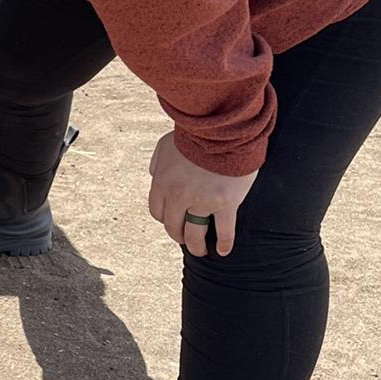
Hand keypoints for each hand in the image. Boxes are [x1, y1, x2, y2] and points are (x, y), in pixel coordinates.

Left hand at [147, 131, 257, 257]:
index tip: (173, 221)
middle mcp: (179, 195)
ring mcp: (203, 201)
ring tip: (200, 250)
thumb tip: (155, 176)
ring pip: (195, 234)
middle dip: (178, 235)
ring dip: (196, 245)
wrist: (222, 129)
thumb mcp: (165, 145)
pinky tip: (222, 251)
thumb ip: (157, 163)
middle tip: (184, 238)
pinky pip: (224, 231)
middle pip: (173, 226)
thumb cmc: (194, 134)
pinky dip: (223, 244)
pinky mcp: (226, 203)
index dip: (165, 219)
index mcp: (162, 182)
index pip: (157, 211)